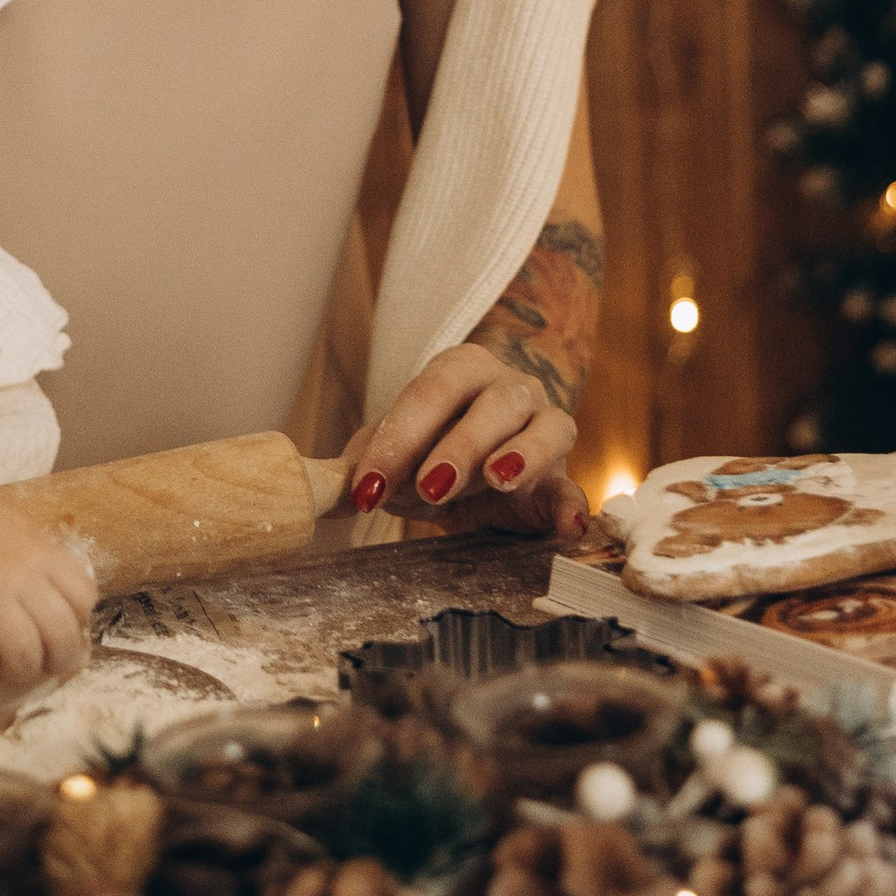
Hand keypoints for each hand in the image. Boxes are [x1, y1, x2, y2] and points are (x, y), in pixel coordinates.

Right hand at [0, 488, 96, 686]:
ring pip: (23, 657)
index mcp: (41, 553)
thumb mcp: (17, 534)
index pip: (85, 599)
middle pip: (63, 638)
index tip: (53, 629)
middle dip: (53, 663)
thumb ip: (38, 568)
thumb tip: (51, 619)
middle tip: (31, 662)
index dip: (74, 623)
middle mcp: (19, 575)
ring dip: (10, 672)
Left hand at [343, 342, 587, 540]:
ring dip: (522, 454)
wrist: (488, 467)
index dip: (397, 436)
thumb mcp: (399, 452)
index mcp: (461, 369)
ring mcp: (546, 426)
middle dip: (459, 444)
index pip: (429, 392)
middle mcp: (510, 387)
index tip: (367, 485)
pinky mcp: (564, 477)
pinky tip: (567, 526)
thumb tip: (320, 496)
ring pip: (546, 429)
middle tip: (429, 486)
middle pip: (492, 403)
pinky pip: (575, 488)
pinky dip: (574, 506)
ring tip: (498, 478)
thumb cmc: (435, 449)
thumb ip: (364, 466)